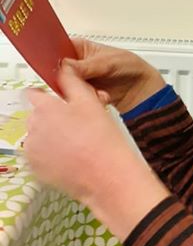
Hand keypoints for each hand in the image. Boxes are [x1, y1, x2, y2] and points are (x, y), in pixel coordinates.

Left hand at [24, 64, 167, 238]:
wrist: (107, 177)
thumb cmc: (102, 140)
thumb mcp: (90, 101)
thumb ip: (71, 80)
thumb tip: (62, 68)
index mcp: (44, 107)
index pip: (34, 93)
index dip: (50, 95)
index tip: (62, 102)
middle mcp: (32, 127)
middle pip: (39, 115)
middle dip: (55, 117)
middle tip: (79, 123)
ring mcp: (33, 150)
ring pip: (40, 135)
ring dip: (53, 136)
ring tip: (77, 142)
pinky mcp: (36, 169)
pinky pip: (41, 155)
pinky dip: (52, 155)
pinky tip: (71, 156)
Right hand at [66, 38, 164, 112]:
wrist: (141, 89)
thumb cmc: (129, 66)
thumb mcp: (108, 62)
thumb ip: (86, 65)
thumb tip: (66, 65)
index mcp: (80, 47)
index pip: (58, 48)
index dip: (54, 56)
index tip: (57, 66)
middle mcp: (77, 63)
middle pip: (59, 70)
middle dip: (68, 78)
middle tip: (79, 81)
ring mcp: (80, 79)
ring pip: (67, 86)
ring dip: (80, 90)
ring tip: (96, 89)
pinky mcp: (84, 93)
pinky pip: (77, 97)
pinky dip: (87, 98)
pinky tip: (101, 96)